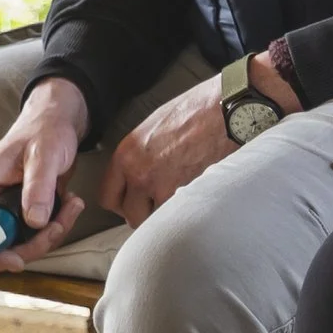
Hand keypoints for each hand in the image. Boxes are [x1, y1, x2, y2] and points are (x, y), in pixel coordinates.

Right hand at [0, 76, 91, 257]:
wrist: (56, 123)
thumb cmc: (44, 130)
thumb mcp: (43, 156)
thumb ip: (37, 187)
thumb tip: (34, 221)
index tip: (18, 258)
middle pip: (1, 247)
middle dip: (35, 243)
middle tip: (58, 224)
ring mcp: (5, 210)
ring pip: (22, 244)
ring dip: (51, 233)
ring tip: (71, 206)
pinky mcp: (22, 213)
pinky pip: (36, 235)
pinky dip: (57, 226)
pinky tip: (69, 204)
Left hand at [99, 74, 234, 226]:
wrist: (224, 112)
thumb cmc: (194, 111)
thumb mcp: (152, 128)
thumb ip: (138, 156)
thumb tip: (136, 175)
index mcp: (127, 155)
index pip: (108, 197)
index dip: (121, 203)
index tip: (131, 202)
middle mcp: (140, 174)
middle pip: (130, 215)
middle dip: (143, 213)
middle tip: (156, 204)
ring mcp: (164, 188)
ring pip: (156, 221)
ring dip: (165, 215)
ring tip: (177, 200)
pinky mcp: (188, 196)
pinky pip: (179, 216)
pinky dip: (185, 212)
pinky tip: (193, 198)